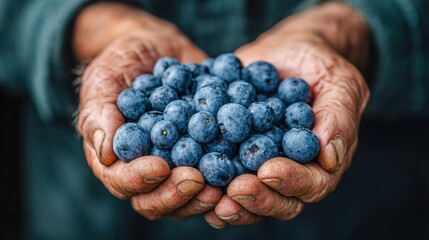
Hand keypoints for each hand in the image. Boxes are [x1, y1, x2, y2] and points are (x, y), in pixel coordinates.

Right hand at [75, 3, 221, 219]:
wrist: (158, 48)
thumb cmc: (123, 62)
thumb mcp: (104, 78)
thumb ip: (99, 113)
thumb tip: (105, 154)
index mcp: (116, 158)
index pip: (122, 181)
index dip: (139, 179)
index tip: (160, 166)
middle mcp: (146, 169)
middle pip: (155, 200)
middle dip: (175, 194)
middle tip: (196, 180)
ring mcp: (177, 165)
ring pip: (187, 196)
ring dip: (203, 195)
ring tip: (221, 184)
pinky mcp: (203, 154)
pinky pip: (214, 173)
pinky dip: (228, 176)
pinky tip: (243, 169)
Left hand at [204, 2, 370, 227]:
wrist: (286, 54)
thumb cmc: (320, 67)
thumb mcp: (340, 84)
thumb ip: (338, 119)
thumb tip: (330, 157)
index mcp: (319, 163)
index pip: (312, 185)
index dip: (291, 182)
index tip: (268, 172)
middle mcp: (288, 172)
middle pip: (277, 201)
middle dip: (255, 199)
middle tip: (233, 191)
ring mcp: (258, 166)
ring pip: (246, 196)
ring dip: (227, 200)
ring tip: (208, 196)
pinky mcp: (232, 153)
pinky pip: (220, 173)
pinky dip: (204, 180)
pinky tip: (188, 176)